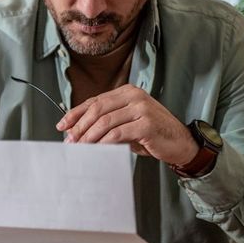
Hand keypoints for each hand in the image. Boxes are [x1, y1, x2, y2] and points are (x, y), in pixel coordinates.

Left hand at [56, 84, 197, 165]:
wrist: (181, 143)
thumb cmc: (152, 134)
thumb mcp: (127, 124)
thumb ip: (107, 123)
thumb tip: (77, 131)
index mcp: (127, 92)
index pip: (95, 101)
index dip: (75, 113)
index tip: (62, 125)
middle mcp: (134, 96)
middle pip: (97, 109)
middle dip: (80, 126)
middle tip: (70, 140)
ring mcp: (141, 108)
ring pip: (105, 121)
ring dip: (89, 136)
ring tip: (80, 147)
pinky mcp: (146, 124)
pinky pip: (117, 134)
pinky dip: (104, 143)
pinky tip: (97, 150)